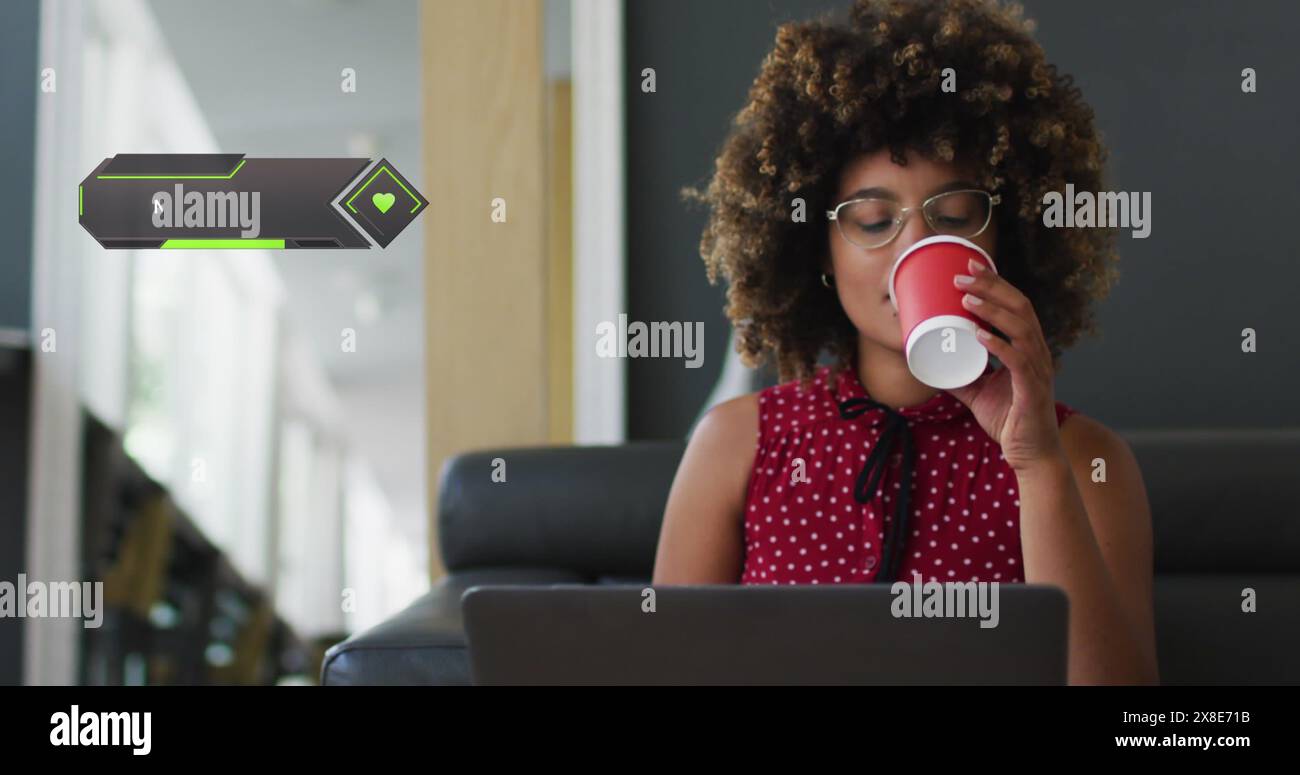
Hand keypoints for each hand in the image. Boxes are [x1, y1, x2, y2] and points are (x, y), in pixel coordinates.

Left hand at [944, 257, 1065, 471]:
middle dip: (992, 286)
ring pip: (1021, 328)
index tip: (970, 267)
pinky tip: (979, 335)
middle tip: (962, 274)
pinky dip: (998, 345)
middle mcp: (1036, 353)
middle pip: (1020, 307)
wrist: (1031, 455)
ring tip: (967, 298)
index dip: (995, 284)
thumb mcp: (977, 394)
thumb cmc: (1010, 422)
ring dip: (993, 310)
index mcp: (1026, 348)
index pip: (1015, 306)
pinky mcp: (1032, 391)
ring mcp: (1037, 370)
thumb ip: (958, 378)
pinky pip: (1018, 362)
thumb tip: (929, 364)